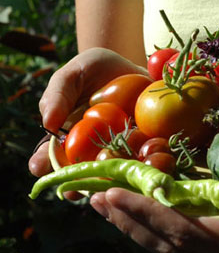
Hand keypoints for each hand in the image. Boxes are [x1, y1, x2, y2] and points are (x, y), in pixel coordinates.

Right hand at [28, 47, 147, 177]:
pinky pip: (144, 159)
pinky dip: (146, 163)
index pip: (50, 156)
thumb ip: (57, 95)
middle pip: (82, 174)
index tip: (39, 167)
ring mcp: (117, 150)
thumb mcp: (72, 75)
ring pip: (113, 173)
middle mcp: (90, 151)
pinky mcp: (143, 145)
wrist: (129, 65)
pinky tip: (146, 164)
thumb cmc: (92, 69)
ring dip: (113, 180)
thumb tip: (48, 123)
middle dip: (79, 183)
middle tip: (77, 188)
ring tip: (112, 182)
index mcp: (66, 139)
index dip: (43, 164)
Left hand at [90, 178, 218, 252]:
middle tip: (97, 200)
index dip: (149, 214)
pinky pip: (205, 248)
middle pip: (178, 245)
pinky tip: (166, 221)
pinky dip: (174, 232)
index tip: (113, 194)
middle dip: (134, 222)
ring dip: (148, 229)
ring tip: (116, 212)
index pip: (191, 233)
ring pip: (187, 250)